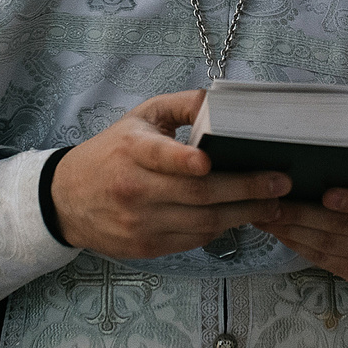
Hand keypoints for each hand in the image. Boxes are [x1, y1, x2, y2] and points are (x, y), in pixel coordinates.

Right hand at [50, 91, 289, 259]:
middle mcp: (133, 189)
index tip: (209, 161)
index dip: (183, 160)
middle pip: (197, 195)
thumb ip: (181, 105)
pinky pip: (194, 240)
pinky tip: (241, 217)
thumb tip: (221, 101)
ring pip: (202, 223)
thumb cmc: (112, 153)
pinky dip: (221, 229)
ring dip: (244, 215)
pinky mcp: (146, 247)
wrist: (67, 200)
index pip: (159, 156)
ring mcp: (140, 222)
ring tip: (274, 205)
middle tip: (280, 184)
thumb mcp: (141, 119)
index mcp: (131, 150)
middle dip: (246, 190)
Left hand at [260, 170, 347, 290]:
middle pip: (343, 227)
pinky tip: (281, 234)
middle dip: (302, 216)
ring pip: (329, 246)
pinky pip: (326, 261)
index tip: (326, 195)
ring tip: (266, 218)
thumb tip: (346, 133)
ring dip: (293, 232)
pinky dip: (300, 247)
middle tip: (271, 204)